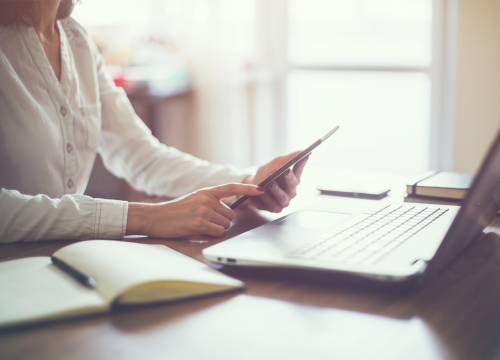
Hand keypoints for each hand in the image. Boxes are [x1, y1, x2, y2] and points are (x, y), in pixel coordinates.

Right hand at [126, 183, 265, 237]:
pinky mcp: (199, 223)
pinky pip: (217, 232)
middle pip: (231, 215)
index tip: (261, 188)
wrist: (155, 217)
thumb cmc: (176, 212)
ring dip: (216, 229)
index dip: (248, 188)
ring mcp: (203, 210)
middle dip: (222, 222)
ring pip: (225, 225)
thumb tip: (228, 213)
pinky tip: (198, 231)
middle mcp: (207, 199)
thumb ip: (211, 202)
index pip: (232, 187)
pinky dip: (211, 235)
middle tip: (205, 222)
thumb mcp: (195, 200)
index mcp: (207, 191)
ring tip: (199, 225)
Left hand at [243, 151, 308, 212]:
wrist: (250, 187)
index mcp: (292, 179)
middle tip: (286, 172)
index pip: (299, 170)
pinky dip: (266, 197)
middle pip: (293, 185)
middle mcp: (290, 191)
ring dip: (277, 190)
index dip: (302, 164)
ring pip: (283, 197)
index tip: (304, 157)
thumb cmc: (264, 174)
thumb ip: (286, 158)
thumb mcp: (273, 164)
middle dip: (290, 179)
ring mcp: (284, 201)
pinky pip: (272, 204)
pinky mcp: (275, 208)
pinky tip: (262, 191)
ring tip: (271, 183)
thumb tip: (300, 151)